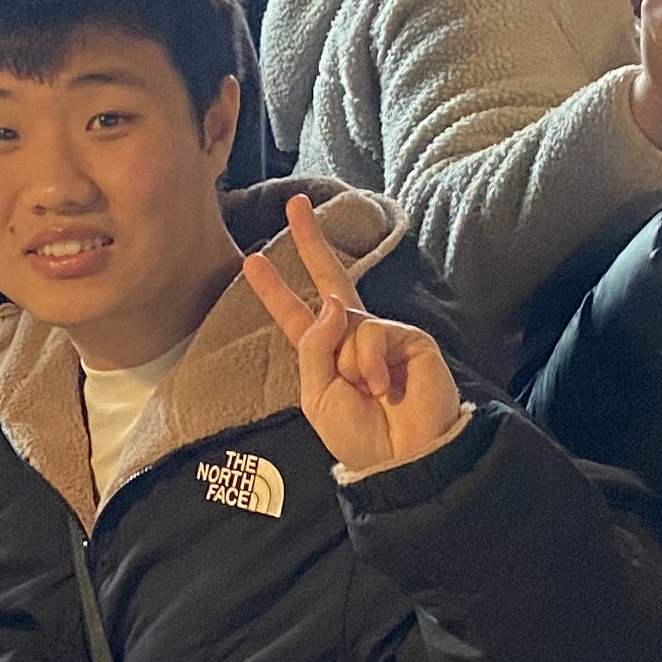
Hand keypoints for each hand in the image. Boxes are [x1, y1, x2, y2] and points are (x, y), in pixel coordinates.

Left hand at [241, 191, 464, 476]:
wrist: (402, 457)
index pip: (295, 315)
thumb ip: (315, 346)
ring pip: (346, 322)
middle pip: (331, 280)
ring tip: (368, 393)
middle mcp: (353, 337)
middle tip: (295, 204)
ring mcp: (382, 334)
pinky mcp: (409, 336)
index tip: (252, 260)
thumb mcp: (317, 395)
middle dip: (311, 241)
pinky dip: (369, 364)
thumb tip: (332, 303)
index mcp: (325, 354)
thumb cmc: (360, 436)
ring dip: (348, 363)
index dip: (274, 289)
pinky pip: (371, 333)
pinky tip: (384, 387)